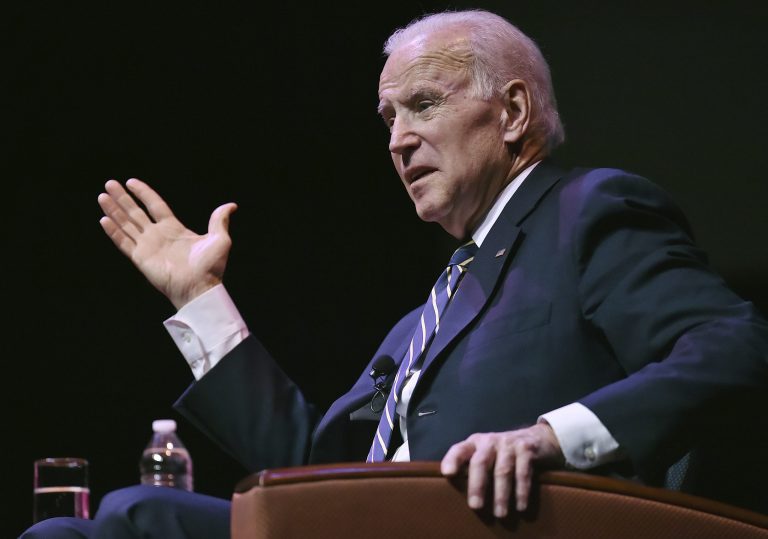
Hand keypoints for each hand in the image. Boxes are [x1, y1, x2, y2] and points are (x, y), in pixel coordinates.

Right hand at [98, 178, 237, 308]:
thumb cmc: (211, 267)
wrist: (200, 287)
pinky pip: (123, 242)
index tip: (131, 181)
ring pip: (126, 224)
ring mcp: (148, 246)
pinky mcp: (141, 258)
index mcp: (174, 228)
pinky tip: (104, 219)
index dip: (143, 193)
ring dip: (114, 211)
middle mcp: (158, 235)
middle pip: (136, 212)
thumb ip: (219, 220)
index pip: (155, 205)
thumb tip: (231, 205)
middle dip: (123, 198)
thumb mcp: (219, 239)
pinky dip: (113, 231)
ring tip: (102, 196)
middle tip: (109, 183)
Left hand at [440, 423, 564, 516]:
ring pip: (502, 470)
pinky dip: (521, 490)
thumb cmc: (504, 453)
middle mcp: (490, 441)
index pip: (459, 449)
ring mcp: (509, 444)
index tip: (447, 474)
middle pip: (480, 462)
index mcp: (475, 443)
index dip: (452, 460)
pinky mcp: (527, 449)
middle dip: (477, 485)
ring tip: (500, 514)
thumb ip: (473, 467)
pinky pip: (523, 472)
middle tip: (475, 506)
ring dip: (501, 494)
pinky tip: (520, 506)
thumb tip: (458, 495)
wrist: (537, 438)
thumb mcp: (487, 454)